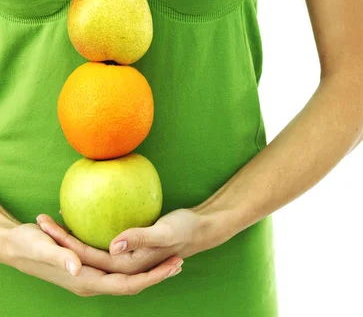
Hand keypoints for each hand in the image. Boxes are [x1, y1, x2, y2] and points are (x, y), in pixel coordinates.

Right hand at [1, 222, 182, 296]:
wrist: (12, 246)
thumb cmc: (25, 244)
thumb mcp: (41, 247)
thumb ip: (60, 256)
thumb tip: (78, 267)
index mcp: (84, 281)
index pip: (126, 285)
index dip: (151, 277)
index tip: (173, 265)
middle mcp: (90, 283)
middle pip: (132, 285)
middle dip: (157, 276)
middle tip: (181, 262)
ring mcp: (91, 278)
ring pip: (127, 279)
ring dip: (149, 272)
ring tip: (172, 260)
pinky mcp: (90, 269)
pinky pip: (118, 272)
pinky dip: (136, 267)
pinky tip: (147, 254)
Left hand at [38, 208, 230, 274]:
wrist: (201, 229)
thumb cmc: (185, 229)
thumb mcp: (165, 232)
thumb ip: (140, 238)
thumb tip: (113, 245)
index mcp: (128, 266)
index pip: (88, 257)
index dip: (66, 244)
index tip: (49, 227)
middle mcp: (122, 266)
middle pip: (83, 256)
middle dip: (60, 242)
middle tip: (41, 221)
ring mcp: (125, 258)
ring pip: (90, 251)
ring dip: (71, 239)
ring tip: (52, 221)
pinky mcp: (128, 249)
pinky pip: (101, 242)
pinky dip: (88, 232)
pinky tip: (83, 215)